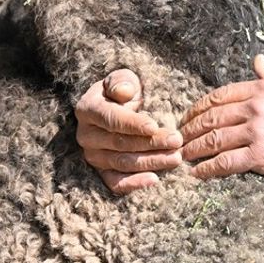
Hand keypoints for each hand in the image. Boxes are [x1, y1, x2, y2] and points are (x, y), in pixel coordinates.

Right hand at [74, 69, 182, 194]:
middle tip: (177, 142)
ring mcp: (93, 155)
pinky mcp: (101, 171)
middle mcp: (86, 135)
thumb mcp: (123, 78)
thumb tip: (124, 91)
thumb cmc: (124, 90)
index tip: (154, 126)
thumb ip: (121, 82)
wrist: (116, 106)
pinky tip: (155, 180)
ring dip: (150, 162)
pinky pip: (115, 182)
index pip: (112, 119)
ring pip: (122, 162)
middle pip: (120, 143)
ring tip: (175, 158)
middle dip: (151, 143)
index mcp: (88, 109)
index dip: (133, 124)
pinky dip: (133, 184)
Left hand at [180, 54, 263, 183]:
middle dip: (191, 129)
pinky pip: (225, 162)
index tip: (189, 115)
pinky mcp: (259, 156)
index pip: (220, 95)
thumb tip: (258, 60)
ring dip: (194, 149)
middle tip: (180, 137)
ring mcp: (256, 132)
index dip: (199, 107)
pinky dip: (208, 169)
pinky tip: (199, 173)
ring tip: (184, 155)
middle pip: (211, 117)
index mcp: (261, 89)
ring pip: (213, 139)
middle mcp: (255, 107)